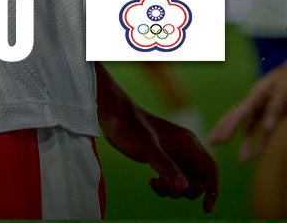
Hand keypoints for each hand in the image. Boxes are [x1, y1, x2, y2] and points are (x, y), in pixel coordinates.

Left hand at [97, 65, 218, 212]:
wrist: (112, 116)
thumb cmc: (130, 125)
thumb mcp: (148, 148)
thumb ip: (166, 167)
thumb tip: (184, 188)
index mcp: (188, 143)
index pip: (211, 170)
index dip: (213, 190)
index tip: (205, 209)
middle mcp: (184, 150)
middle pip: (199, 181)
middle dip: (186, 191)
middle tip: (169, 189)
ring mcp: (174, 155)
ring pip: (185, 183)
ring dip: (173, 191)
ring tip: (156, 185)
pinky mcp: (162, 159)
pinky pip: (172, 181)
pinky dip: (165, 187)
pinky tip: (151, 182)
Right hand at [208, 63, 286, 160]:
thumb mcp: (283, 89)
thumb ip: (275, 107)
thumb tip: (265, 127)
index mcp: (256, 95)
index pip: (238, 113)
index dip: (228, 127)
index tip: (218, 139)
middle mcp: (256, 103)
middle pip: (237, 118)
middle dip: (224, 130)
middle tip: (211, 143)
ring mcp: (264, 109)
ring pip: (251, 128)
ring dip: (246, 143)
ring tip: (241, 161)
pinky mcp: (275, 115)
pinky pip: (265, 131)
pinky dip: (262, 143)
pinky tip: (259, 155)